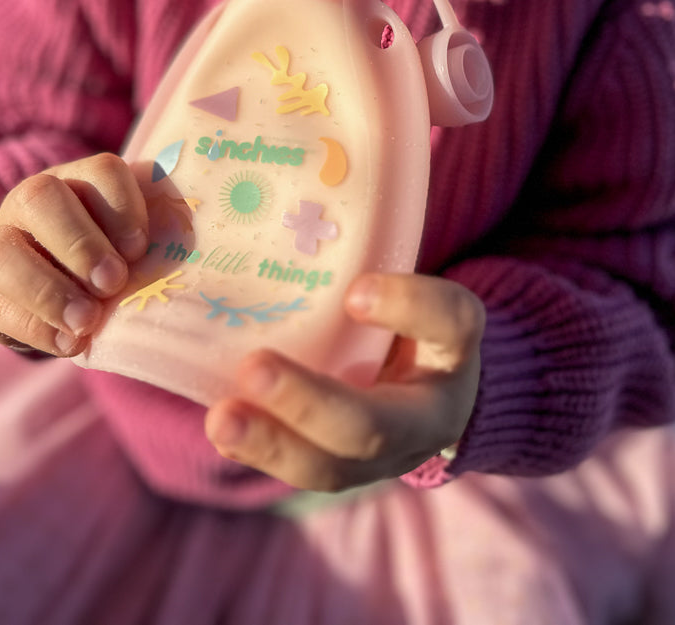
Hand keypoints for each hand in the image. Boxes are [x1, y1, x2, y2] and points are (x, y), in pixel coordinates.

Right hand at [0, 153, 148, 356]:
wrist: (61, 301)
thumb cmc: (113, 265)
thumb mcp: (133, 247)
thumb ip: (149, 245)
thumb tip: (175, 263)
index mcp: (80, 180)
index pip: (101, 171)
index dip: (122, 206)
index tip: (139, 249)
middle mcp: (32, 201)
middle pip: (41, 198)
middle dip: (80, 243)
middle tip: (112, 283)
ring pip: (3, 253)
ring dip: (50, 290)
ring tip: (87, 321)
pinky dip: (36, 327)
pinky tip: (69, 342)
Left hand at [204, 273, 484, 491]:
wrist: (435, 392)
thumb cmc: (411, 319)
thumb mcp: (415, 287)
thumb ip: (374, 257)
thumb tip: (290, 202)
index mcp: (453, 348)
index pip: (451, 322)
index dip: (408, 308)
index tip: (355, 291)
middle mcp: (426, 414)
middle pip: (375, 425)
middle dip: (309, 403)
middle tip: (255, 367)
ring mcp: (383, 456)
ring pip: (330, 468)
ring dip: (271, 443)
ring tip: (222, 418)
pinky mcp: (343, 470)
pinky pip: (300, 472)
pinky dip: (256, 451)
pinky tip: (220, 426)